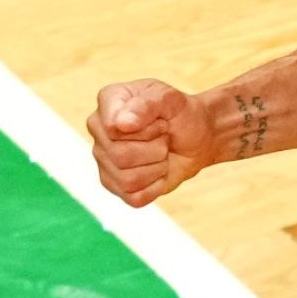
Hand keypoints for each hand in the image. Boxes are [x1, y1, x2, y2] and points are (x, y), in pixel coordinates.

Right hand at [88, 79, 213, 206]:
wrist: (197, 138)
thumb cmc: (180, 114)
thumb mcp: (170, 99)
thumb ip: (146, 105)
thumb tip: (120, 125)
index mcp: (108, 101)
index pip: (113, 128)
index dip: (146, 130)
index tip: (161, 121)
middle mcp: (99, 130)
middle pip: (119, 156)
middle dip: (155, 149)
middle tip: (164, 138)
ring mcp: (104, 160)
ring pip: (128, 179)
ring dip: (157, 167)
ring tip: (161, 153)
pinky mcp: (116, 185)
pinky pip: (135, 198)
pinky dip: (156, 187)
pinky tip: (158, 171)